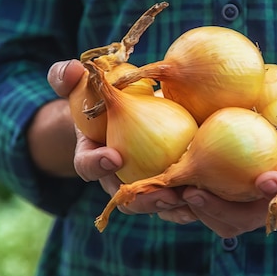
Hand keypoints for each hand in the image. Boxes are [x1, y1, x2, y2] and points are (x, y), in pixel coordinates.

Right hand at [47, 59, 197, 222]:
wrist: (129, 106)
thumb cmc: (102, 95)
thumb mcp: (82, 83)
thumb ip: (68, 77)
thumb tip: (74, 70)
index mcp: (92, 156)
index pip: (87, 166)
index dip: (96, 165)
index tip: (113, 156)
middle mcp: (117, 178)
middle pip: (126, 199)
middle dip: (143, 200)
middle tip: (161, 193)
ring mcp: (144, 182)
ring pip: (155, 203)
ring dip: (171, 205)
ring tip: (187, 197)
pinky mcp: (169, 181)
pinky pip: (180, 197)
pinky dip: (193, 200)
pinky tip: (208, 192)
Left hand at [181, 95, 276, 237]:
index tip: (264, 179)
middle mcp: (272, 205)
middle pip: (244, 220)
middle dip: (219, 211)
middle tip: (194, 194)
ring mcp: (248, 202)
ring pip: (218, 219)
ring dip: (191, 211)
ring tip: (167, 194)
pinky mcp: (229, 193)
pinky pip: (204, 205)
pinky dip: (182, 199)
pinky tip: (160, 183)